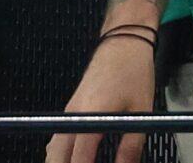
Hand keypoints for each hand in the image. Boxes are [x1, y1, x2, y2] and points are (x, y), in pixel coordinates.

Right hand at [43, 28, 158, 162]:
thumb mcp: (139, 114)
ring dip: (59, 161)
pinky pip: (57, 135)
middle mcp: (73, 115)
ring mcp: (70, 109)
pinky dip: (59, 151)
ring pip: (53, 145)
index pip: (79, 159)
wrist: (123, 41)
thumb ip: (130, 148)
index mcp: (90, 117)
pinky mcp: (72, 105)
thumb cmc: (134, 75)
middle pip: (56, 155)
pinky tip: (68, 158)